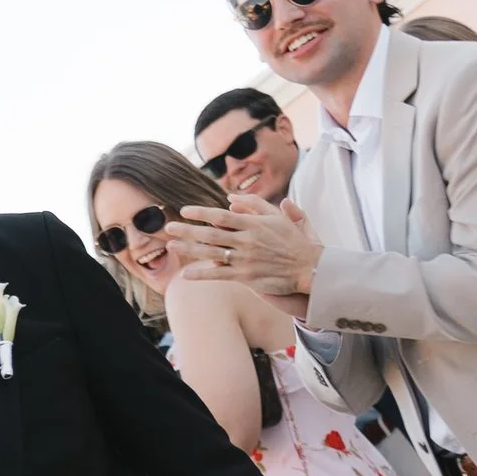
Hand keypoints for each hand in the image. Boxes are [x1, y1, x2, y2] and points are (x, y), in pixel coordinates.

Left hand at [167, 195, 319, 300]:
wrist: (308, 268)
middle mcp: (247, 240)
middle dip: (187, 230)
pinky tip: (186, 274)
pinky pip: (219, 275)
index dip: (200, 212)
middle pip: (211, 233)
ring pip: (211, 253)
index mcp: (253, 224)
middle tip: (168, 227)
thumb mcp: (276, 217)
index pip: (221, 215)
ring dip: (189, 249)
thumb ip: (254, 205)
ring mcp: (245, 259)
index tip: (184, 211)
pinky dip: (202, 273)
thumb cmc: (292, 241)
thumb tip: (230, 198)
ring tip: (172, 245)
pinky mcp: (246, 277)